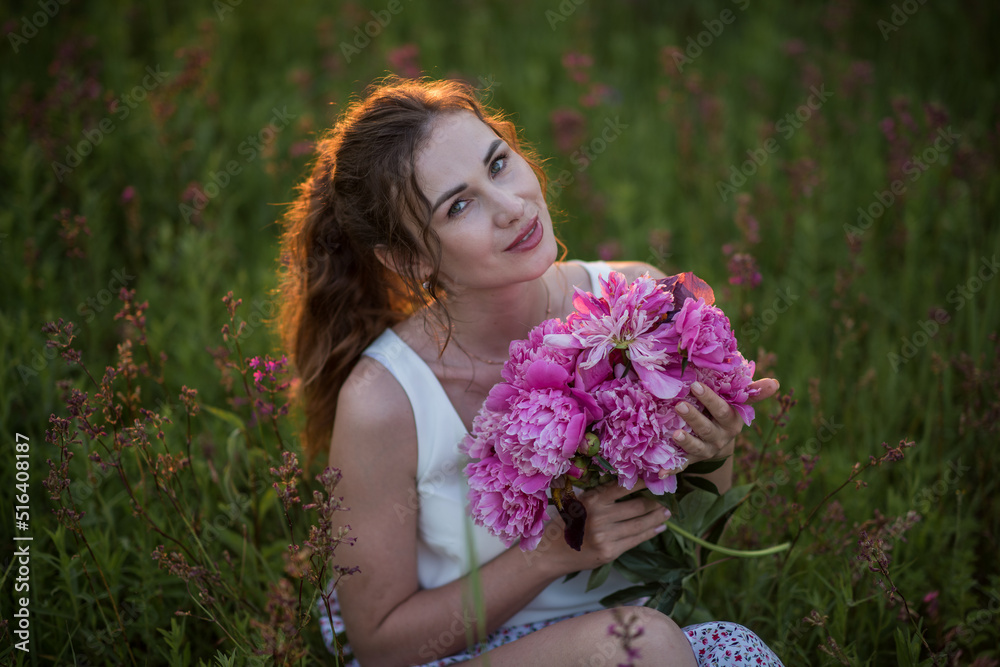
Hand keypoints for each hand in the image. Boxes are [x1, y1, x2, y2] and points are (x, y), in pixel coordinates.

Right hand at [540, 481, 668, 575]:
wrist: (552, 551)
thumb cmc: (568, 522)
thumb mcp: (581, 502)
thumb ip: (602, 495)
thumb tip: (632, 484)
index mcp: (592, 499)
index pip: (623, 487)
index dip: (643, 482)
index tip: (656, 477)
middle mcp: (599, 517)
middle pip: (637, 507)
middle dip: (655, 502)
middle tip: (667, 497)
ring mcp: (605, 536)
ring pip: (640, 524)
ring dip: (657, 517)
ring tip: (667, 512)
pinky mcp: (609, 552)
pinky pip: (636, 540)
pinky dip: (650, 532)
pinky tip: (659, 527)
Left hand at [659, 378, 778, 476]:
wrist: (719, 439)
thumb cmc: (726, 412)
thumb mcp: (740, 402)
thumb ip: (753, 392)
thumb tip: (775, 384)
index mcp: (731, 422)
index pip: (722, 411)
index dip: (710, 400)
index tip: (695, 386)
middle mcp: (720, 438)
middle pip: (707, 429)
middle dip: (694, 418)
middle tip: (679, 405)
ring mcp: (706, 451)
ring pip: (696, 448)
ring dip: (685, 442)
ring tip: (674, 433)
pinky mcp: (692, 460)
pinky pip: (681, 466)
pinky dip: (671, 470)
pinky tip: (659, 472)